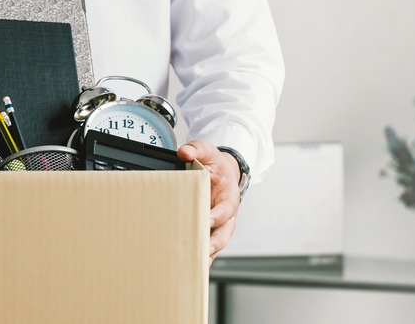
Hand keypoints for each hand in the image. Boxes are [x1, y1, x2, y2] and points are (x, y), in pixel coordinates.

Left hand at [177, 140, 240, 264]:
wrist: (221, 172)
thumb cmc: (214, 164)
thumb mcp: (207, 151)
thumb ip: (197, 149)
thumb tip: (185, 152)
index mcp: (229, 195)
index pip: (226, 208)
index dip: (217, 215)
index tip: (207, 220)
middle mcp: (227, 214)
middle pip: (224, 233)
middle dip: (214, 243)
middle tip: (202, 250)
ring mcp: (219, 224)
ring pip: (217, 243)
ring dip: (207, 254)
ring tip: (195, 264)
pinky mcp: (209, 229)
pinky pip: (207, 244)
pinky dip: (200, 255)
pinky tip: (188, 265)